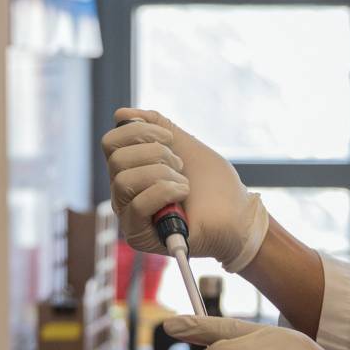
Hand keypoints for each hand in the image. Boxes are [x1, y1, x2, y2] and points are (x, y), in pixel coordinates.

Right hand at [102, 109, 270, 271]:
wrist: (238, 215)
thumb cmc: (214, 184)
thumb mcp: (184, 145)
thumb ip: (156, 126)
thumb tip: (121, 114)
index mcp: (132, 169)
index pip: (111, 143)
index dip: (138, 132)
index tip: (169, 139)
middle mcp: (124, 192)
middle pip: (116, 160)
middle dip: (155, 154)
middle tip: (180, 165)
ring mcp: (130, 215)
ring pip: (123, 181)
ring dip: (162, 175)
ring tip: (184, 183)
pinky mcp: (140, 235)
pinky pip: (138, 206)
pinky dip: (165, 192)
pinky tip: (183, 195)